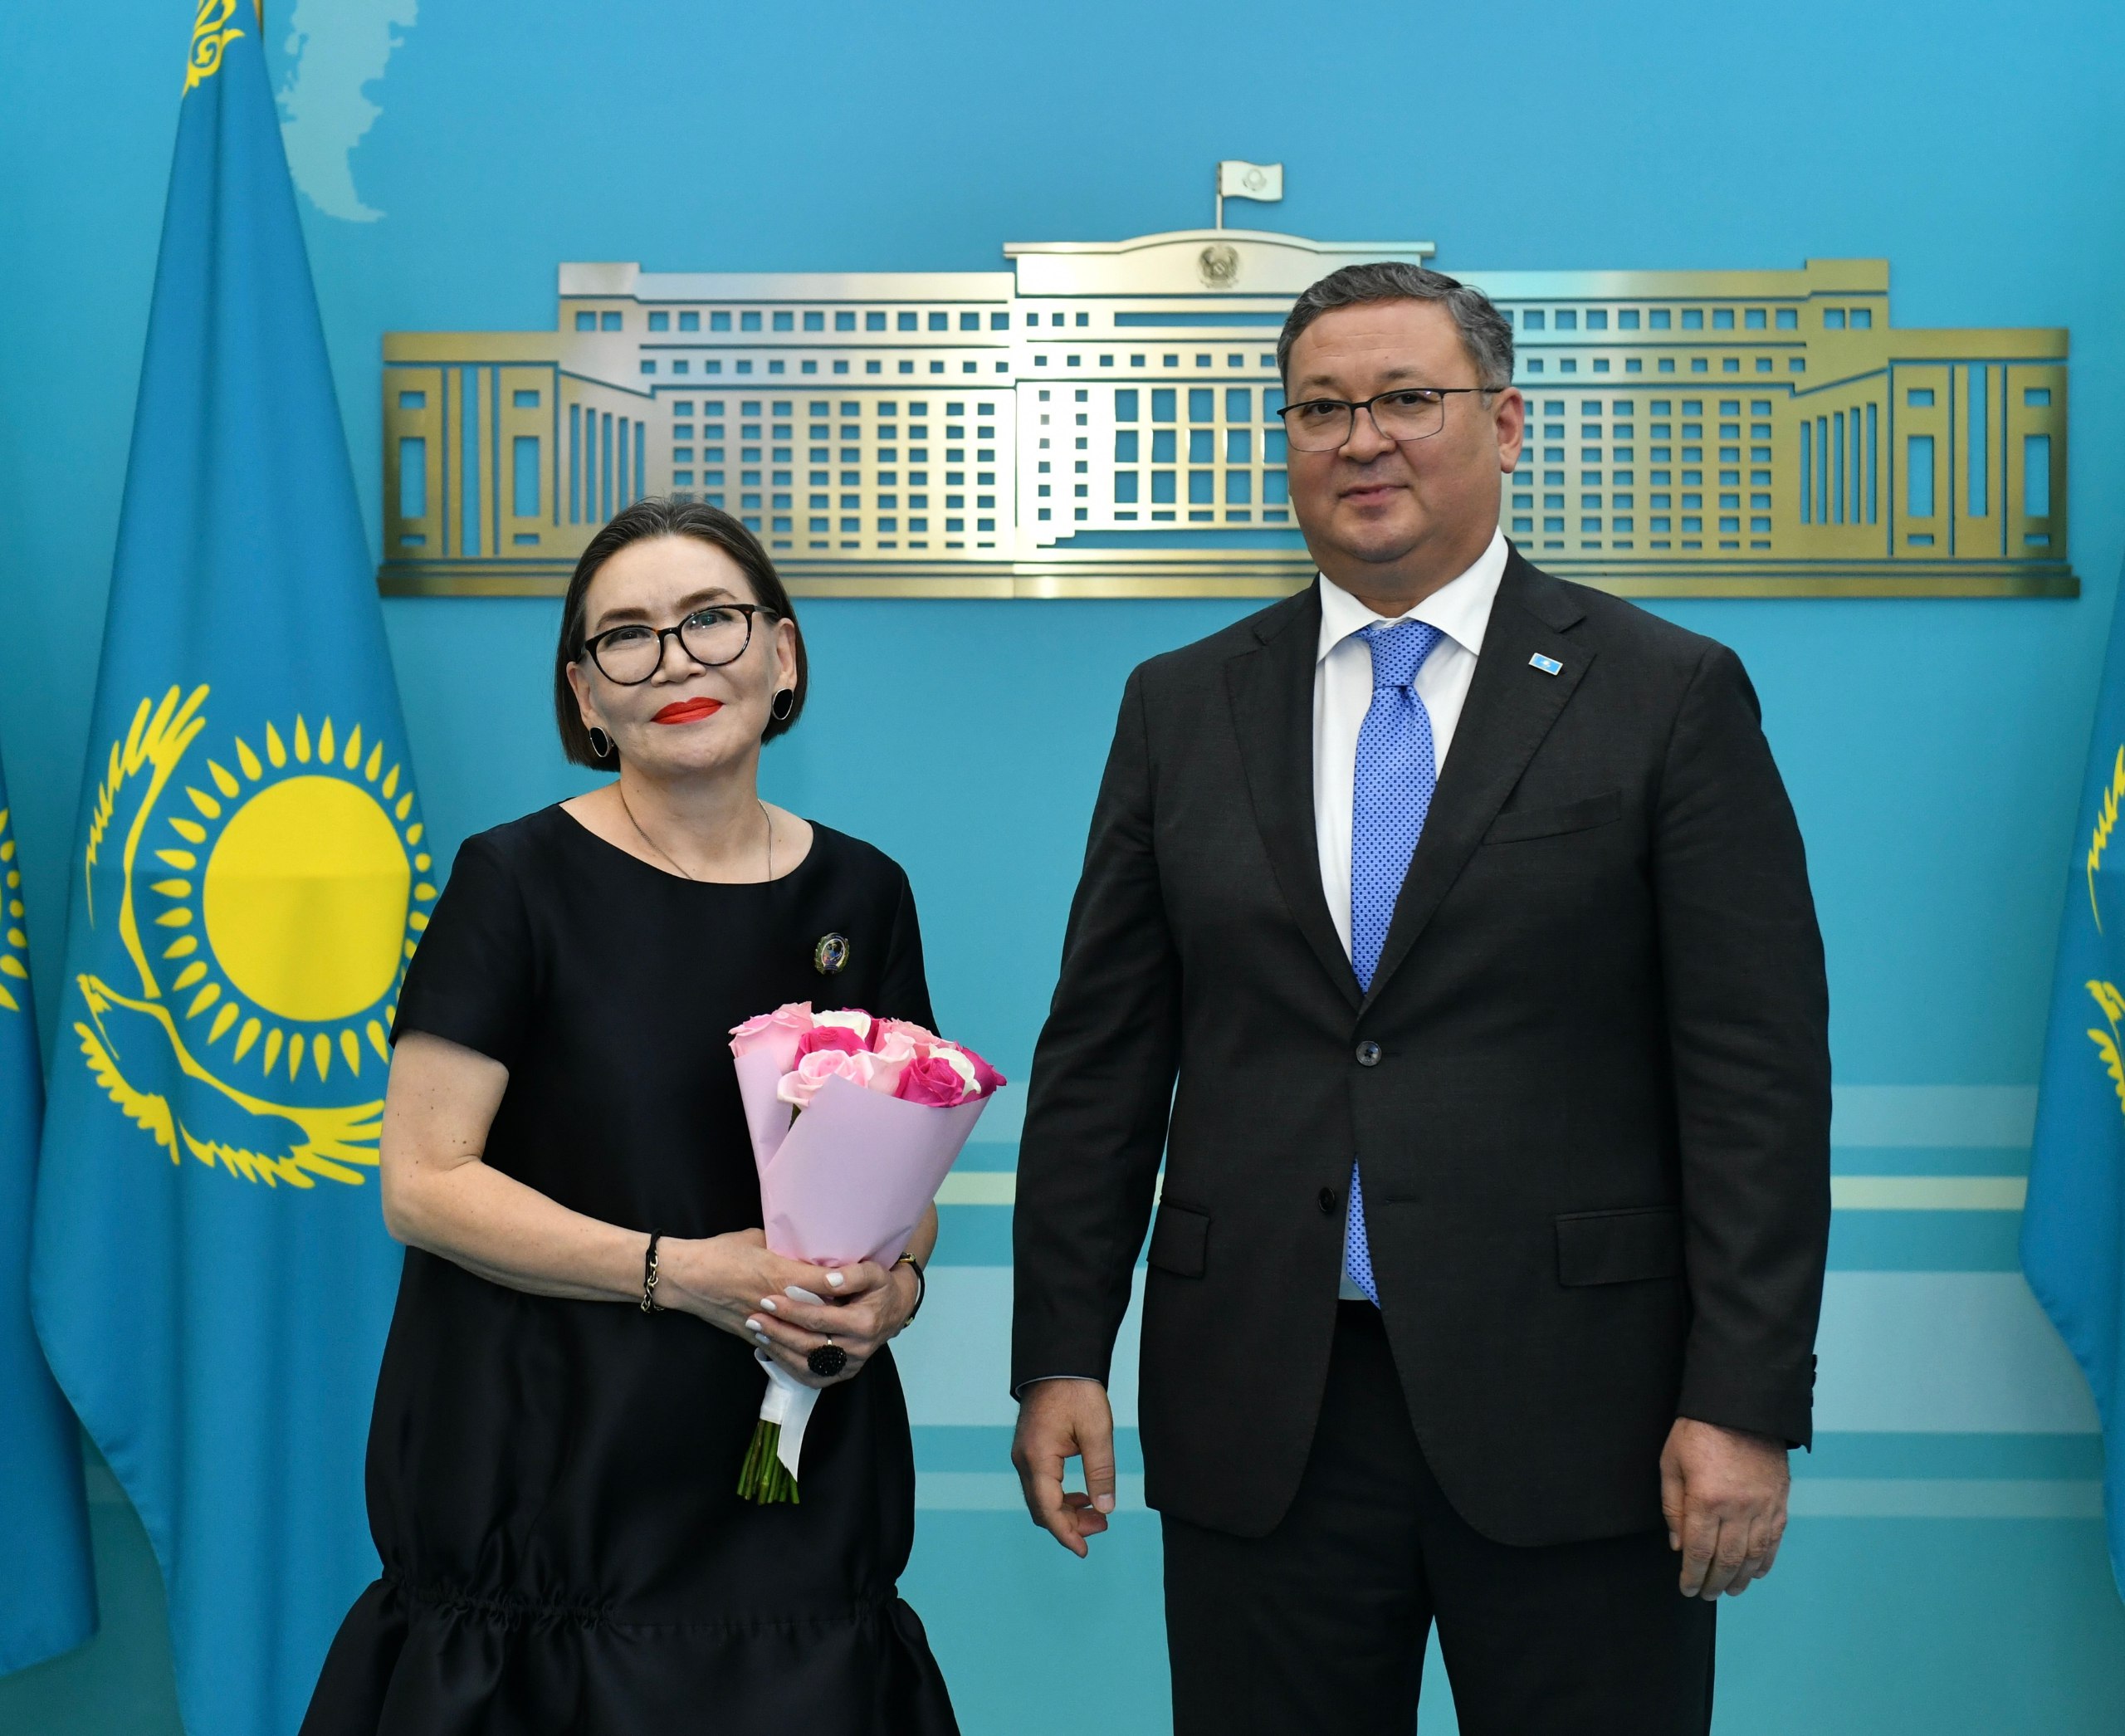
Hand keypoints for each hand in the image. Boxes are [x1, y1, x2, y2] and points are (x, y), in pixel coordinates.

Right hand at [655, 1230, 899, 1386]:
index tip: (864, 1279)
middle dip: (844, 1317)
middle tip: (865, 1311)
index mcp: (778, 1273)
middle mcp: (775, 1303)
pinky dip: (806, 1360)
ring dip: (829, 1343)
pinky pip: (786, 1356)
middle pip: (820, 1318)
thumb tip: (808, 1244)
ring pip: (806, 1345)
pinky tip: (822, 1356)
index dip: (847, 1283)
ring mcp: (764, 1324)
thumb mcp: (757, 1238)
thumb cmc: (720, 1252)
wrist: (685, 1277)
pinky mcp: (754, 1338)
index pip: (824, 1282)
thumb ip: (786, 1246)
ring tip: (850, 1337)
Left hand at [749, 1255, 916, 1388]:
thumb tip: (828, 1280)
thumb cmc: (880, 1287)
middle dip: (778, 1331)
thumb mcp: (873, 1272)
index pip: (819, 1319)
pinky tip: (770, 1350)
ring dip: (778, 1349)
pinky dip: (787, 1365)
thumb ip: (852, 1274)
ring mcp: (850, 1366)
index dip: (791, 1310)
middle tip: (753, 1318)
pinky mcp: (842, 1374)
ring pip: (806, 1365)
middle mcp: (857, 1350)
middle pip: (809, 1344)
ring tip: (757, 1333)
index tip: (768, 1299)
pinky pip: (810, 1376)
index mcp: (864, 1323)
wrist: (894, 1310)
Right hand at [1011, 1378, 1115, 1556]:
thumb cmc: (1077, 1392)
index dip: (1066, 1534)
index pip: (1048, 1509)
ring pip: (1041, 1498)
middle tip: (1102, 1527)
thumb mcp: (1097, 1432)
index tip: (1084, 1551)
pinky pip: (1041, 1484)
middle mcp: (1024, 1460)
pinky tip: (1083, 1496)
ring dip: (1066, 1512)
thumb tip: (1106, 1510)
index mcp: (1038, 1458)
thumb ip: (1101, 1472)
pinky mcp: (1030, 1449)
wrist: (1059, 1363)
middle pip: (1042, 1509)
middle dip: (1070, 1525)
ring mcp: (1024, 1455)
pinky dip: (1060, 1497)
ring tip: (1098, 1515)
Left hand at [1660, 1416, 1790, 1598]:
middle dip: (1714, 1582)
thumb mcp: (1671, 1463)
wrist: (1740, 1406)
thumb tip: (1678, 1547)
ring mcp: (1763, 1507)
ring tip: (1730, 1589)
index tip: (1687, 1589)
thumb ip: (1673, 1507)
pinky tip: (1756, 1572)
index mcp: (1706, 1500)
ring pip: (1754, 1556)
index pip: (1699, 1552)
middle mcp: (1738, 1509)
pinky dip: (1765, 1561)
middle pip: (1727, 1560)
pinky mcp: (1780, 1501)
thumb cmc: (1698, 1432)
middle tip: (1706, 1594)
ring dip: (1741, 1578)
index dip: (1692, 1576)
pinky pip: (1774, 1540)